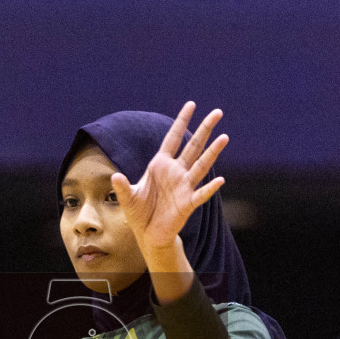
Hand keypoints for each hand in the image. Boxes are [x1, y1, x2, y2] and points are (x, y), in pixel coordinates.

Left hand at [110, 102, 227, 256]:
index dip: (181, 121)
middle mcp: (175, 172)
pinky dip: (210, 188)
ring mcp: (183, 186)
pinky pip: (200, 194)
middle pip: (193, 146)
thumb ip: (122, 187)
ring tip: (224, 137)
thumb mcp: (128, 198)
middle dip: (205, 129)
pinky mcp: (187, 203)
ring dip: (212, 152)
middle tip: (218, 112)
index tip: (191, 104)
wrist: (148, 234)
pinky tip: (220, 180)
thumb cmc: (139, 212)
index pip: (173, 138)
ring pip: (201, 166)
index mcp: (160, 165)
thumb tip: (115, 176)